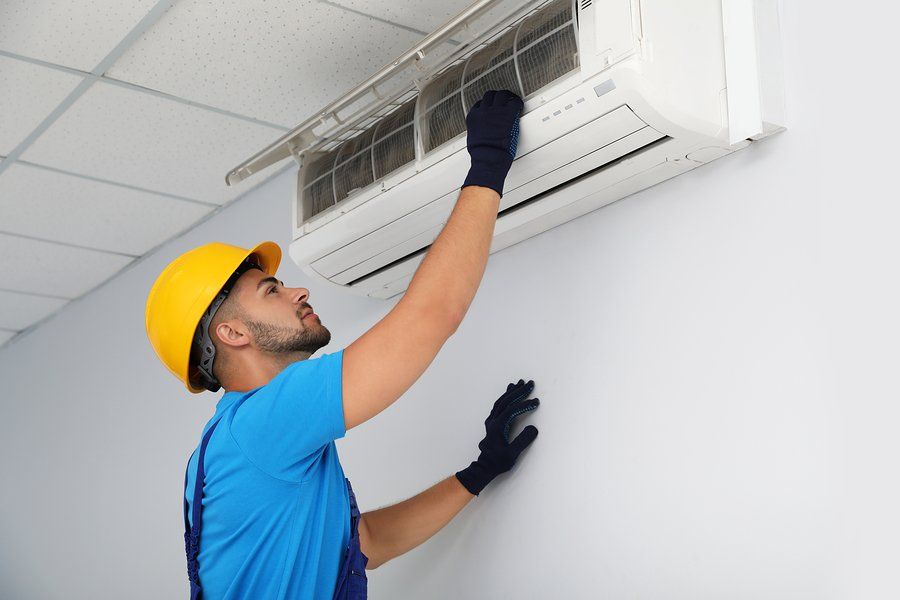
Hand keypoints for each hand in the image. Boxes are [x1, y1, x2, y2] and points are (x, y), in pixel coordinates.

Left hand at [455, 379, 539, 495]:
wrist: (484, 467)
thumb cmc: (498, 462)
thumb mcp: (512, 455)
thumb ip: (522, 441)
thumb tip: (533, 428)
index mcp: (497, 427)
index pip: (511, 411)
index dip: (524, 404)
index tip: (536, 401)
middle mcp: (493, 421)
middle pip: (506, 402)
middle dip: (518, 392)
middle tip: (529, 383)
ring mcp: (491, 421)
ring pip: (501, 402)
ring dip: (511, 392)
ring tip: (519, 383)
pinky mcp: (492, 423)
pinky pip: (498, 405)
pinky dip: (505, 397)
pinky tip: (509, 393)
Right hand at [461, 89, 523, 197]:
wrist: (489, 157)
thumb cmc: (481, 153)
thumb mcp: (473, 138)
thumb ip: (478, 128)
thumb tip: (483, 130)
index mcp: (473, 116)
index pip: (480, 103)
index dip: (487, 104)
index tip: (492, 106)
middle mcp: (483, 110)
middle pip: (490, 95)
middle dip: (496, 97)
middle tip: (503, 100)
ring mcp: (496, 110)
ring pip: (502, 94)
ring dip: (507, 97)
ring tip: (512, 101)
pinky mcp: (508, 113)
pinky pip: (515, 101)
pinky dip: (517, 103)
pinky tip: (519, 107)